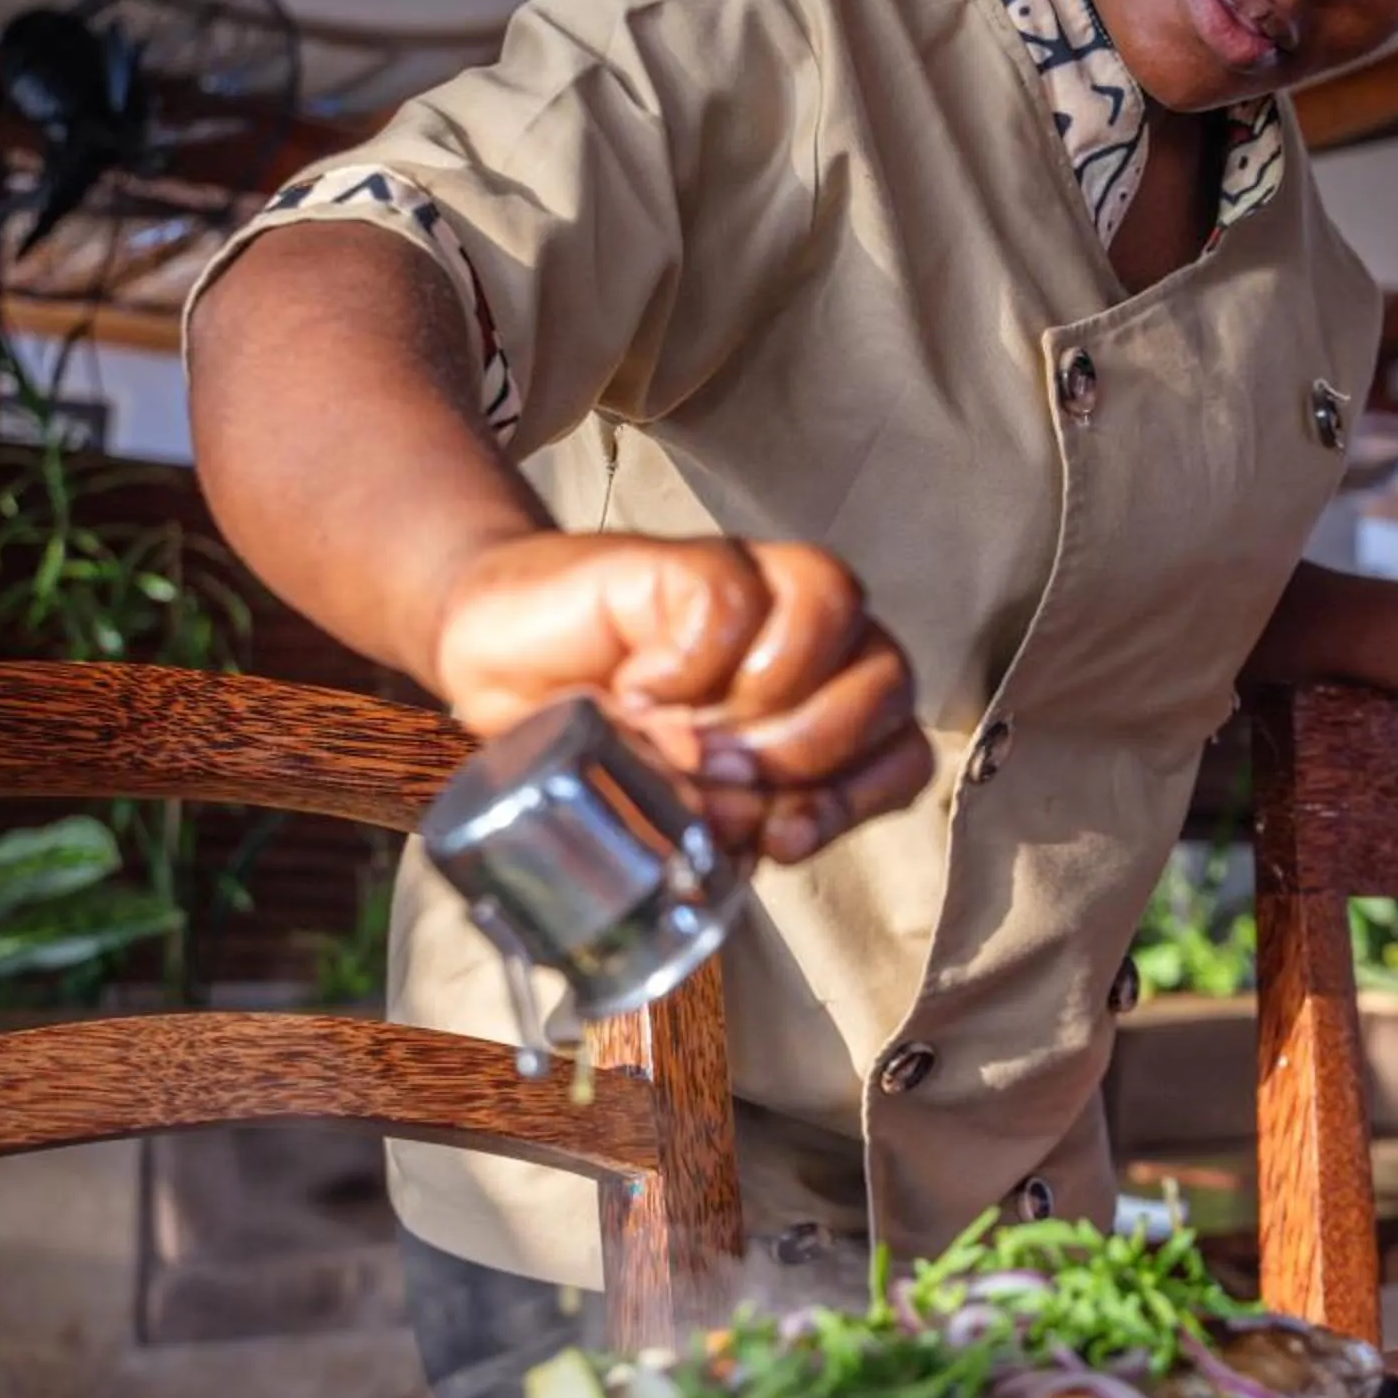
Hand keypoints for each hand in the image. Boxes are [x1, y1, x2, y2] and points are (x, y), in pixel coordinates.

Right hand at [432, 533, 930, 862]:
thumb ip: (731, 824)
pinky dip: (685, 665)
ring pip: (837, 612)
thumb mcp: (673, 811)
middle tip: (719, 773)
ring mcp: (754, 588)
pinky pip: (731, 601)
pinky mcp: (690, 559)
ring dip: (764, 701)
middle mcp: (806, 641)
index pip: (902, 751)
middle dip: (808, 753)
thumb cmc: (595, 742)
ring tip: (683, 734)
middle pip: (886, 682)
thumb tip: (765, 834)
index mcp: (820, 709)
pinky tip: (634, 685)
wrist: (495, 672)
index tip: (783, 838)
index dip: (856, 800)